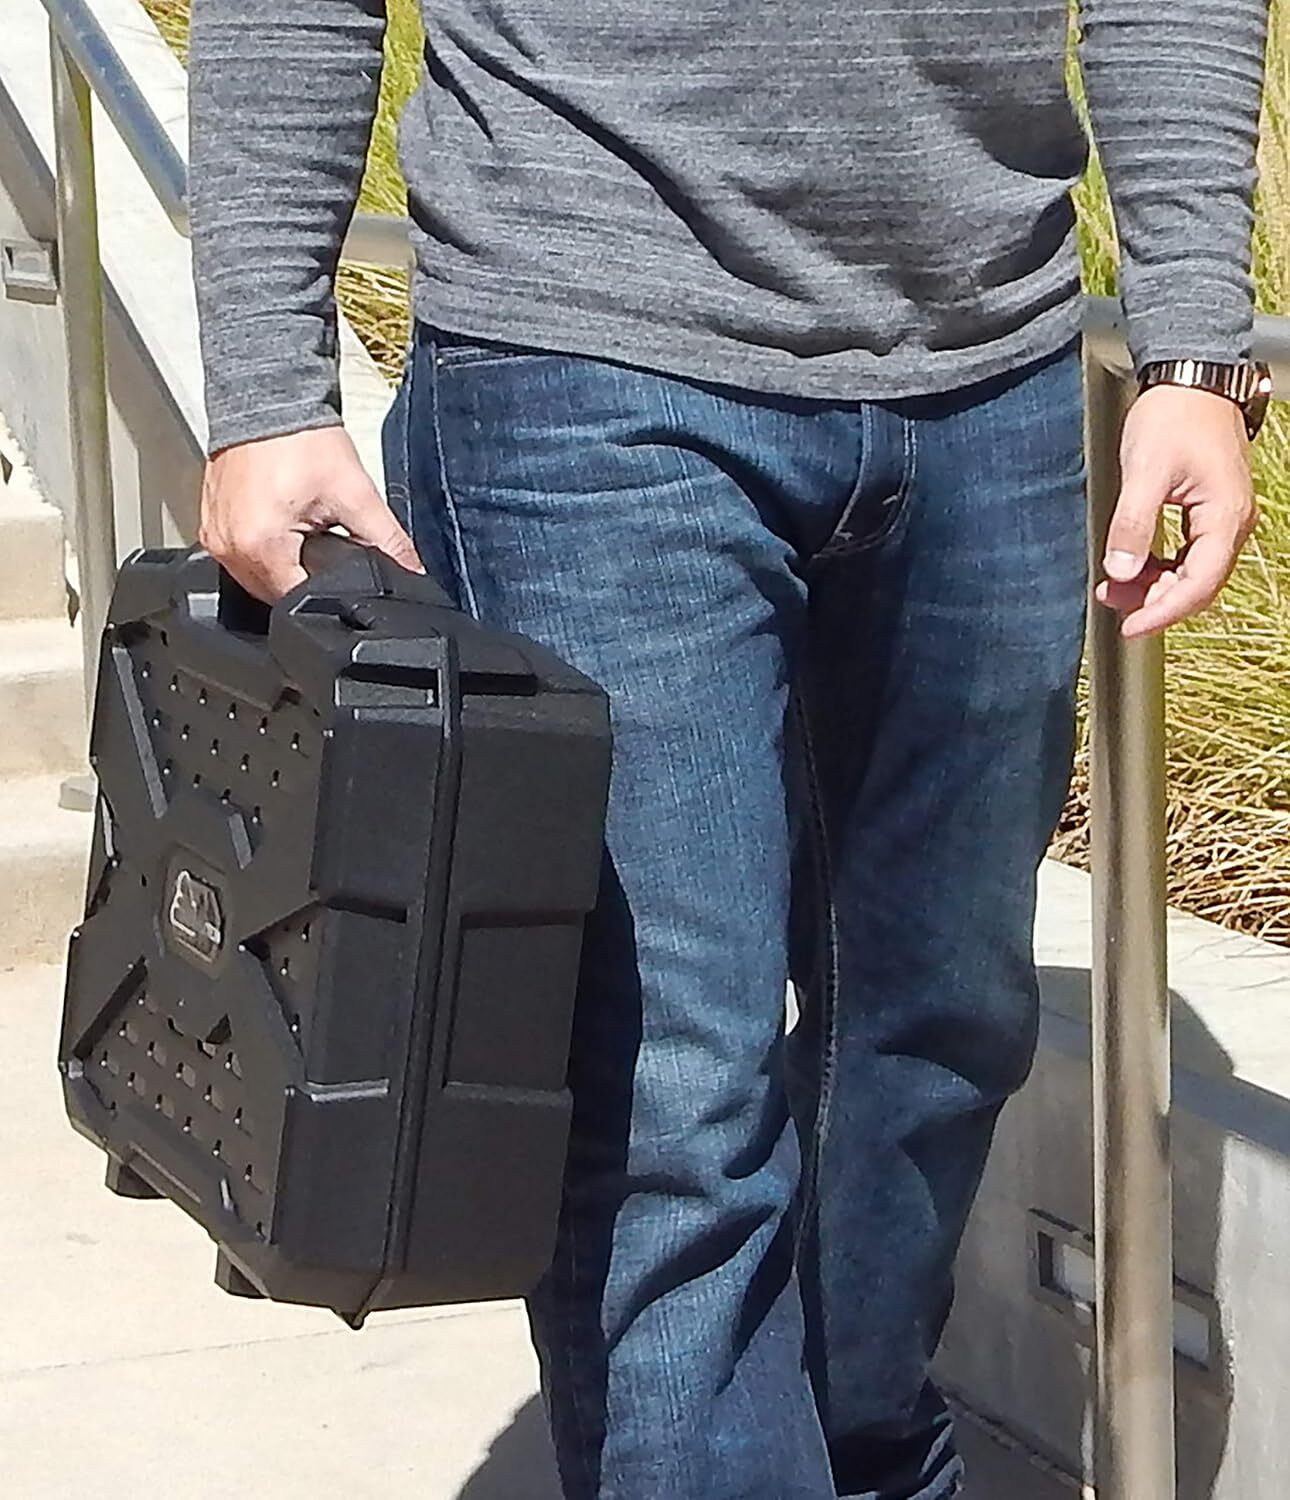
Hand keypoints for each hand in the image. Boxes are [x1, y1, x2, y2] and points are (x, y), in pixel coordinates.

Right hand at [199, 426, 422, 601]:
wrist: (267, 393)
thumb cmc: (301, 437)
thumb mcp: (355, 493)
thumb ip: (386, 540)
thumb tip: (412, 571)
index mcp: (259, 545)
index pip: (296, 601)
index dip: (325, 594)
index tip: (341, 574)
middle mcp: (228, 546)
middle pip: (272, 592)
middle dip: (304, 579)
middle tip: (324, 543)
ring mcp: (214, 534)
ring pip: (254, 576)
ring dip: (282, 566)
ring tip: (303, 532)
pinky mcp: (210, 522)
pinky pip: (238, 554)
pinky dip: (262, 549)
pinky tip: (281, 526)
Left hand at [1095, 385, 1257, 638]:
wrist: (1190, 379)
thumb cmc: (1174, 416)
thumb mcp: (1145, 472)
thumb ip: (1134, 524)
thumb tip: (1122, 570)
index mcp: (1224, 517)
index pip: (1199, 584)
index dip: (1163, 612)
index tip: (1130, 628)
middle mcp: (1231, 523)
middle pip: (1198, 584)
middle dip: (1155, 601)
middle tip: (1112, 603)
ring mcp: (1222, 518)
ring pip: (1192, 572)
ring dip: (1154, 585)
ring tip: (1114, 586)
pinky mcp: (1208, 511)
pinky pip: (1188, 554)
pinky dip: (1159, 566)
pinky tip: (1131, 564)